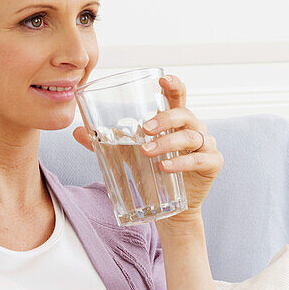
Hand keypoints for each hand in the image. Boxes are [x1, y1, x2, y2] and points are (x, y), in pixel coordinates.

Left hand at [72, 73, 221, 237]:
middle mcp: (194, 129)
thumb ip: (106, 142)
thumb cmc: (151, 175)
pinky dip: (182, 163)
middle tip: (143, 130)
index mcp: (175, 121)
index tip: (163, 80)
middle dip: (164, 119)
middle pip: (184, 114)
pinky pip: (200, 159)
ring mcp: (206, 145)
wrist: (172, 209)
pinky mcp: (212, 164)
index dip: (173, 85)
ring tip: (147, 152)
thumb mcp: (128, 156)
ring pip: (191, 136)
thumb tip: (77, 131)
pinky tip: (166, 168)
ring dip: (168, 143)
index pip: (178, 96)